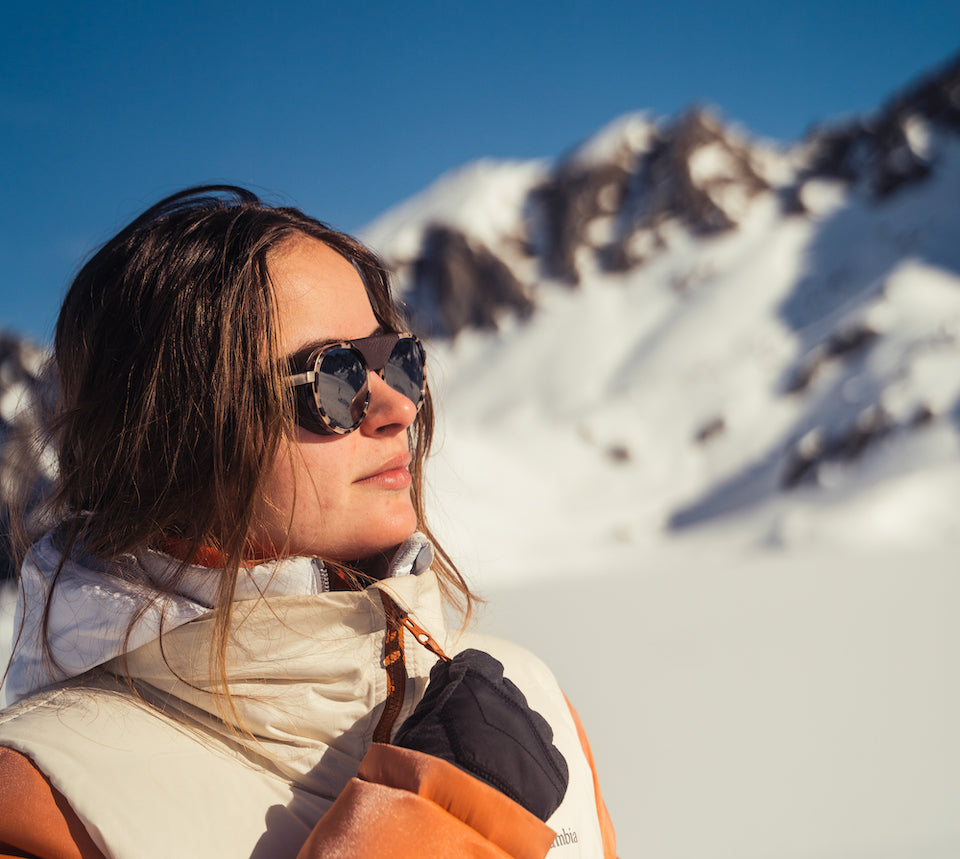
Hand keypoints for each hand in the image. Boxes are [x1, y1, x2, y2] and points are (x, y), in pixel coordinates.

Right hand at [393, 649, 568, 821]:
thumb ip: (436, 696)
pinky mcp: (554, 768)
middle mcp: (513, 699)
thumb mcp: (415, 726)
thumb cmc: (425, 771)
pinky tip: (512, 785)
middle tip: (470, 737)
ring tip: (493, 764)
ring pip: (529, 724)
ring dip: (514, 736)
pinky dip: (532, 766)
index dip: (466, 678)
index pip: (478, 663)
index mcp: (477, 681)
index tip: (456, 693)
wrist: (455, 819)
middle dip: (490, 707)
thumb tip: (445, 675)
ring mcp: (537, 733)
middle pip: (505, 693)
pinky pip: (546, 758)